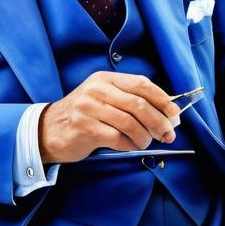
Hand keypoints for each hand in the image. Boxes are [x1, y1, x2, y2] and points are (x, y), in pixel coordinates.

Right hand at [38, 72, 180, 164]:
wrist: (49, 130)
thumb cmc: (84, 116)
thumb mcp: (104, 98)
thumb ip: (130, 100)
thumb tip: (166, 113)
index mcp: (106, 79)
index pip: (141, 84)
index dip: (162, 100)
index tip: (175, 114)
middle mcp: (97, 90)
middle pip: (138, 105)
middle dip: (159, 122)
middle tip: (168, 134)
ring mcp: (88, 108)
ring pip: (129, 123)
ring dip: (145, 137)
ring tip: (147, 143)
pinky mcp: (84, 128)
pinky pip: (117, 138)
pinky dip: (130, 145)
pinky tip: (132, 147)